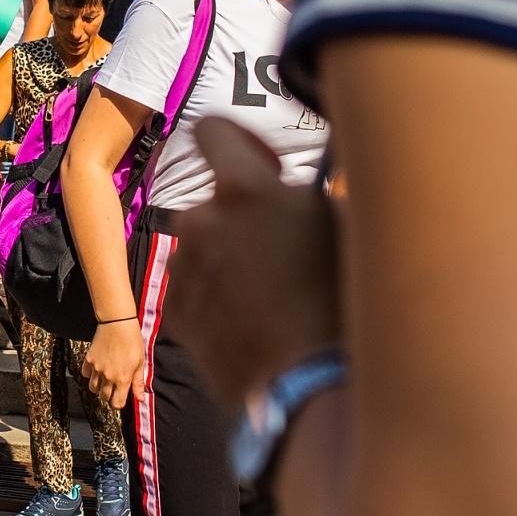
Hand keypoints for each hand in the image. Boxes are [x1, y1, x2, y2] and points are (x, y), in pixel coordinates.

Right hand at [82, 320, 146, 409]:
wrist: (117, 323)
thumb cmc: (133, 341)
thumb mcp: (140, 363)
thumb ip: (138, 382)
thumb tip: (140, 399)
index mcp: (122, 379)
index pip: (117, 403)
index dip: (119, 403)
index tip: (121, 398)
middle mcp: (107, 377)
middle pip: (104, 397)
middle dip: (109, 396)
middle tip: (114, 387)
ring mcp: (96, 369)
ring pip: (93, 388)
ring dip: (99, 387)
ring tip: (105, 379)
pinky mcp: (89, 360)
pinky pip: (86, 374)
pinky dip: (90, 375)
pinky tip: (97, 369)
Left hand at [167, 117, 338, 408]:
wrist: (312, 385)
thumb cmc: (342, 301)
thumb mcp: (340, 227)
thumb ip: (302, 195)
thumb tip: (290, 189)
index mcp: (243, 190)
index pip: (212, 130)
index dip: (238, 143)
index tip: (263, 168)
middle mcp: (201, 220)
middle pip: (215, 200)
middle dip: (241, 217)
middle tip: (282, 251)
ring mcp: (182, 267)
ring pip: (203, 246)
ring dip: (227, 257)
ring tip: (270, 295)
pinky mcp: (174, 310)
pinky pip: (193, 286)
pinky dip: (214, 295)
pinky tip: (250, 321)